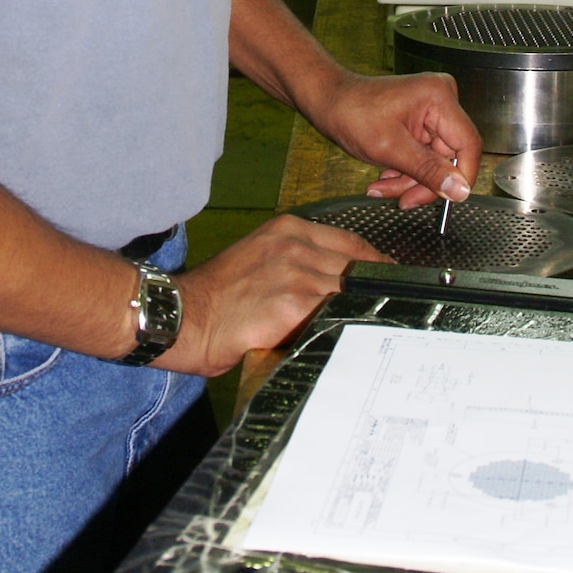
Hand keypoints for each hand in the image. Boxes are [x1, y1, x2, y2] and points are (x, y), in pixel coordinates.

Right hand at [159, 215, 388, 377]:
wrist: (182, 317)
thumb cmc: (217, 297)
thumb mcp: (260, 259)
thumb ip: (299, 263)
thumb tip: (338, 285)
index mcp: (288, 230)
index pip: (354, 242)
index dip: (377, 265)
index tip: (389, 281)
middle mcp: (296, 245)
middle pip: (360, 267)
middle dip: (375, 291)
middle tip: (386, 311)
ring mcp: (298, 274)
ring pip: (353, 293)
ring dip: (362, 313)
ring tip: (368, 332)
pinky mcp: (295, 305)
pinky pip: (337, 316)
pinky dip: (346, 329)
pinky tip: (348, 343)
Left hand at [312, 69, 480, 210]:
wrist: (329, 101)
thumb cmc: (351, 113)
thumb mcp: (390, 148)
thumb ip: (428, 170)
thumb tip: (460, 191)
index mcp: (439, 97)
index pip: (469, 145)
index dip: (461, 177)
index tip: (448, 199)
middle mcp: (442, 100)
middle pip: (450, 157)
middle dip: (423, 182)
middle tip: (401, 199)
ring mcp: (432, 111)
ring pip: (436, 162)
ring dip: (410, 180)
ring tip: (382, 187)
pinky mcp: (423, 122)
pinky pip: (425, 157)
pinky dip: (406, 171)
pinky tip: (385, 176)